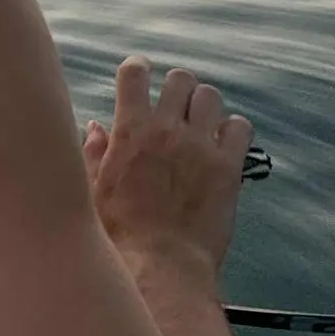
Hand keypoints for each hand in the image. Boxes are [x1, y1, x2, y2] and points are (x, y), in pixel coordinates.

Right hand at [82, 57, 251, 287]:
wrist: (161, 265)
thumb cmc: (121, 233)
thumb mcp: (94, 190)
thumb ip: (94, 153)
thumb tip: (95, 128)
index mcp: (130, 131)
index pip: (134, 73)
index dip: (137, 70)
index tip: (139, 77)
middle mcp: (167, 130)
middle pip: (180, 79)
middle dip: (177, 88)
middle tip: (175, 108)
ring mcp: (200, 146)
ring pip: (211, 97)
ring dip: (204, 107)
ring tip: (200, 126)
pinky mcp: (228, 167)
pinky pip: (240, 128)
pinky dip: (232, 131)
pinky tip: (223, 145)